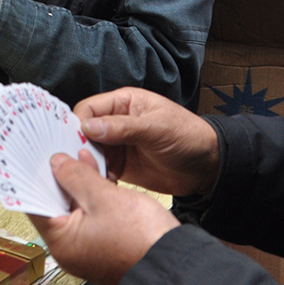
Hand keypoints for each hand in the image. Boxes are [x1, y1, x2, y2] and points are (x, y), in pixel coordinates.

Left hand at [28, 151, 179, 284]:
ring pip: (75, 209)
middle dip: (60, 176)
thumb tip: (57, 164)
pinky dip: (93, 198)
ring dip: (79, 184)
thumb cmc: (143, 240)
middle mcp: (70, 250)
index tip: (37, 157)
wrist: (176, 265)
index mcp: (61, 242)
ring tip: (83, 157)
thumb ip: (76, 177)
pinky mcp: (105, 247)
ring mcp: (88, 250)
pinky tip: (100, 177)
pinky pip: (91, 218)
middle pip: (54, 205)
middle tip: (61, 151)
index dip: (36, 176)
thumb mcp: (103, 197)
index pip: (35, 203)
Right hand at [74, 87, 220, 196]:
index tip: (76, 141)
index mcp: (124, 103)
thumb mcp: (156, 128)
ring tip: (94, 174)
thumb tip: (88, 127)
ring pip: (88, 151)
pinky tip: (104, 181)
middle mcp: (115, 122)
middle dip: (79, 146)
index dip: (78, 124)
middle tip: (81, 161)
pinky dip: (97, 175)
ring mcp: (116, 144)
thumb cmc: (188, 136)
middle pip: (83, 131)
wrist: (207, 167)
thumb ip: (122, 128)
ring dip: (87, 163)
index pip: (88, 109)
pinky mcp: (119, 165)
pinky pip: (99, 168)